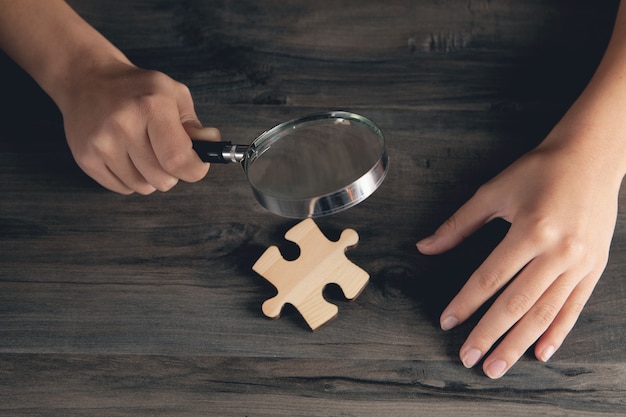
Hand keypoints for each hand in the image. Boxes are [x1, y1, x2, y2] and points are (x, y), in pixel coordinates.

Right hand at [59, 60, 219, 193]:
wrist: (86, 79)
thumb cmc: (136, 89)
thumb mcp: (173, 94)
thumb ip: (195, 125)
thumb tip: (211, 147)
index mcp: (151, 105)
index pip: (178, 159)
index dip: (194, 169)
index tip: (196, 165)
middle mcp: (123, 124)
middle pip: (163, 179)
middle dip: (172, 172)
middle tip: (166, 153)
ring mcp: (101, 143)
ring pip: (143, 187)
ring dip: (150, 176)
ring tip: (143, 151)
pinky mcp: (85, 158)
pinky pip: (122, 188)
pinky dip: (130, 178)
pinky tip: (126, 155)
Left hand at [417, 133, 620, 377]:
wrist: (591, 157)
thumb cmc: (539, 171)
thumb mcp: (493, 193)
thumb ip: (457, 225)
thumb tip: (425, 247)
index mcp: (530, 231)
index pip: (489, 278)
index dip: (465, 303)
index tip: (447, 322)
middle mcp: (558, 252)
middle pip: (516, 303)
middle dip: (489, 335)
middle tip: (468, 359)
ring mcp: (580, 264)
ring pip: (544, 313)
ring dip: (518, 343)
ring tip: (497, 366)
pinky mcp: (594, 269)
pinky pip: (573, 308)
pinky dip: (556, 333)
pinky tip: (540, 352)